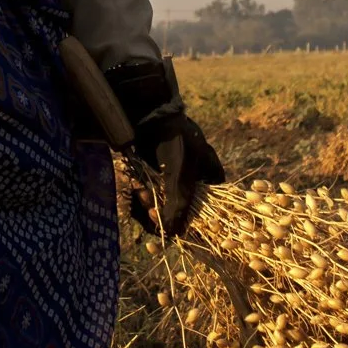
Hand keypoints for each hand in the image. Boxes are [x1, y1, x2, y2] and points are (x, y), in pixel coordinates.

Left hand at [128, 111, 225, 238]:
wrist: (148, 112)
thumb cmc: (173, 140)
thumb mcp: (180, 175)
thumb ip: (178, 204)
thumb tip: (174, 235)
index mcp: (211, 176)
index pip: (207, 209)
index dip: (190, 221)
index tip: (173, 225)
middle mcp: (195, 179)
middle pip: (181, 210)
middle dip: (164, 211)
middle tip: (150, 208)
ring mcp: (175, 177)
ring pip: (164, 203)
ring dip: (151, 203)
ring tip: (140, 193)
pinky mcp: (156, 175)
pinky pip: (152, 194)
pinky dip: (143, 195)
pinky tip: (136, 187)